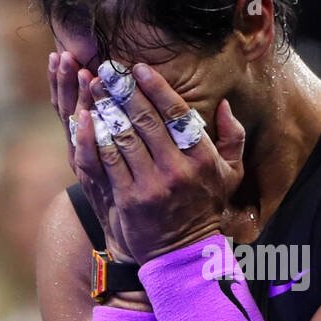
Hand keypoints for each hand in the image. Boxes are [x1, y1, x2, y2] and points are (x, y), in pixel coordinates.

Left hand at [73, 62, 244, 265]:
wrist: (183, 252)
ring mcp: (151, 185)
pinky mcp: (128, 199)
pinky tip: (87, 118)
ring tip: (94, 87)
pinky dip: (96, 137)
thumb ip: (233, 137)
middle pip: (146, 120)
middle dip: (124, 90)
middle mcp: (177, 169)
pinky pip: (108, 161)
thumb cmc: (206, 206)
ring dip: (106, 108)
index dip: (156, 87)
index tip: (138, 68)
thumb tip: (226, 104)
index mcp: (202, 158)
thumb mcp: (231, 173)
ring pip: (123, 136)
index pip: (177, 114)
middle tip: (108, 69)